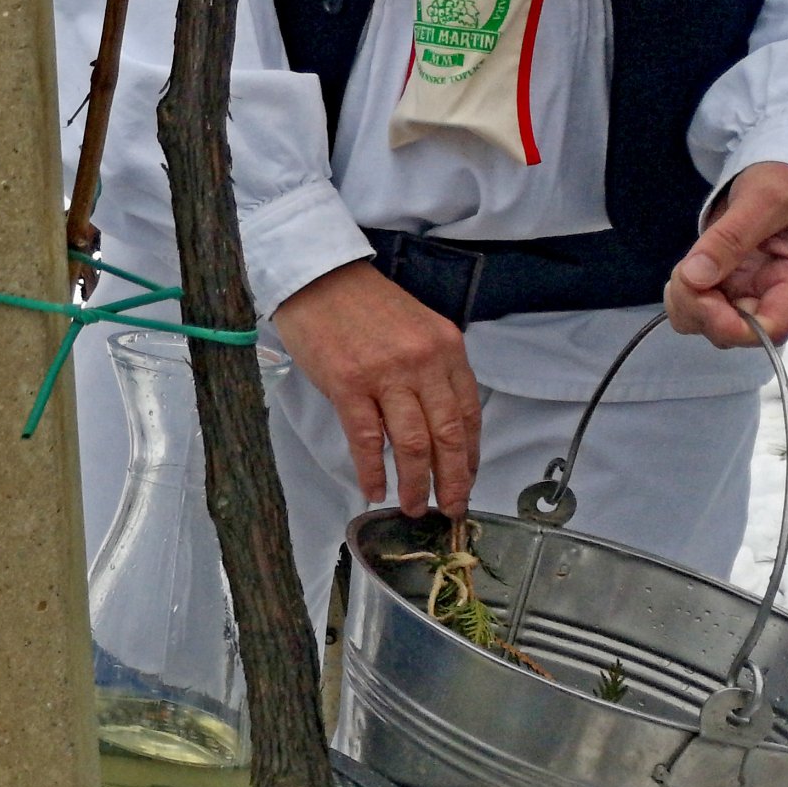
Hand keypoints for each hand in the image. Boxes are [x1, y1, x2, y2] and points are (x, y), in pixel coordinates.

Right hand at [270, 259, 482, 514]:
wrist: (317, 278)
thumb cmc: (364, 304)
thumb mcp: (416, 329)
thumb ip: (432, 370)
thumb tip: (436, 424)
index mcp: (446, 348)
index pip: (469, 413)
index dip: (470, 455)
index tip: (468, 480)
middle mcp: (423, 362)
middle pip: (446, 435)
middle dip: (452, 480)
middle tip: (450, 508)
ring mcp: (385, 374)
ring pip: (411, 443)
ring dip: (414, 483)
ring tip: (412, 506)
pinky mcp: (348, 385)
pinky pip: (366, 439)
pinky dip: (371, 470)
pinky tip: (373, 490)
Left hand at [667, 159, 787, 346]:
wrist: (778, 179)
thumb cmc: (784, 184)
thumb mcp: (764, 199)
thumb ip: (732, 236)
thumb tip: (697, 276)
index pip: (772, 330)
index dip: (730, 325)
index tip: (699, 294)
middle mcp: (782, 299)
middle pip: (736, 333)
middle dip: (700, 307)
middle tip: (685, 269)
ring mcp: (755, 298)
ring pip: (711, 326)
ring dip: (687, 301)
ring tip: (687, 265)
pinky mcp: (733, 292)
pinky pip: (700, 310)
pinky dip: (684, 295)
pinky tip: (687, 270)